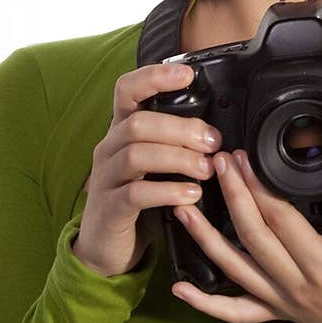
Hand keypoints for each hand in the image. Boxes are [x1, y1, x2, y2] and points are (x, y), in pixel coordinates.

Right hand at [72, 62, 223, 276]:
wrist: (107, 247)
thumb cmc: (138, 200)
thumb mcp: (155, 165)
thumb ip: (175, 144)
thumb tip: (216, 131)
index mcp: (121, 131)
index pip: (127, 90)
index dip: (154, 77)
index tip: (187, 74)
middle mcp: (109, 148)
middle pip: (139, 123)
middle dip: (181, 128)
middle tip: (213, 141)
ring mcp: (105, 178)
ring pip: (137, 154)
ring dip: (178, 158)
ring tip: (206, 169)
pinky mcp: (110, 208)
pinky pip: (136, 193)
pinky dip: (167, 191)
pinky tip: (191, 195)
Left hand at [170, 150, 321, 322]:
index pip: (281, 220)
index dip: (259, 186)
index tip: (246, 159)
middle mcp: (297, 287)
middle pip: (252, 236)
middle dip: (233, 195)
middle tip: (219, 163)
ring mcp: (284, 304)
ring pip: (234, 270)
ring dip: (205, 238)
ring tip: (182, 208)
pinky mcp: (281, 314)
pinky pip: (236, 312)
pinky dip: (205, 303)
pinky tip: (182, 288)